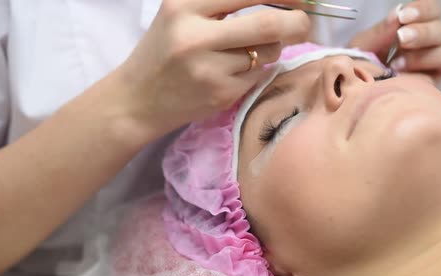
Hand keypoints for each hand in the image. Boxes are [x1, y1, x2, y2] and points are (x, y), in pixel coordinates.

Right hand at [119, 0, 309, 140]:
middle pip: (267, 24)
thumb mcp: (180, 14)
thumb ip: (220, 3)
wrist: (137, 100)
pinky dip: (256, 71)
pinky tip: (232, 73)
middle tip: (304, 23)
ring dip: (271, 49)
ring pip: (266, 52)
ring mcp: (208, 68)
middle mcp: (194, 35)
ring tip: (246, 52)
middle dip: (296, 22)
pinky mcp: (220, 94)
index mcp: (183, 5)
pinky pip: (258, 76)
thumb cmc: (163, 52)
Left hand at [347, 0, 440, 84]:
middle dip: (422, 32)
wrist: (354, 101)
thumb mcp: (362, 48)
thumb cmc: (359, 73)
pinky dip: (428, 70)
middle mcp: (427, 46)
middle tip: (401, 39)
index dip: (422, 9)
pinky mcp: (436, 87)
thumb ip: (380, 32)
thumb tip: (397, 14)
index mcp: (411, 29)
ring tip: (397, 65)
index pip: (430, 10)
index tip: (402, 17)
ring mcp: (434, 68)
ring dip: (427, 55)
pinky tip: (406, 77)